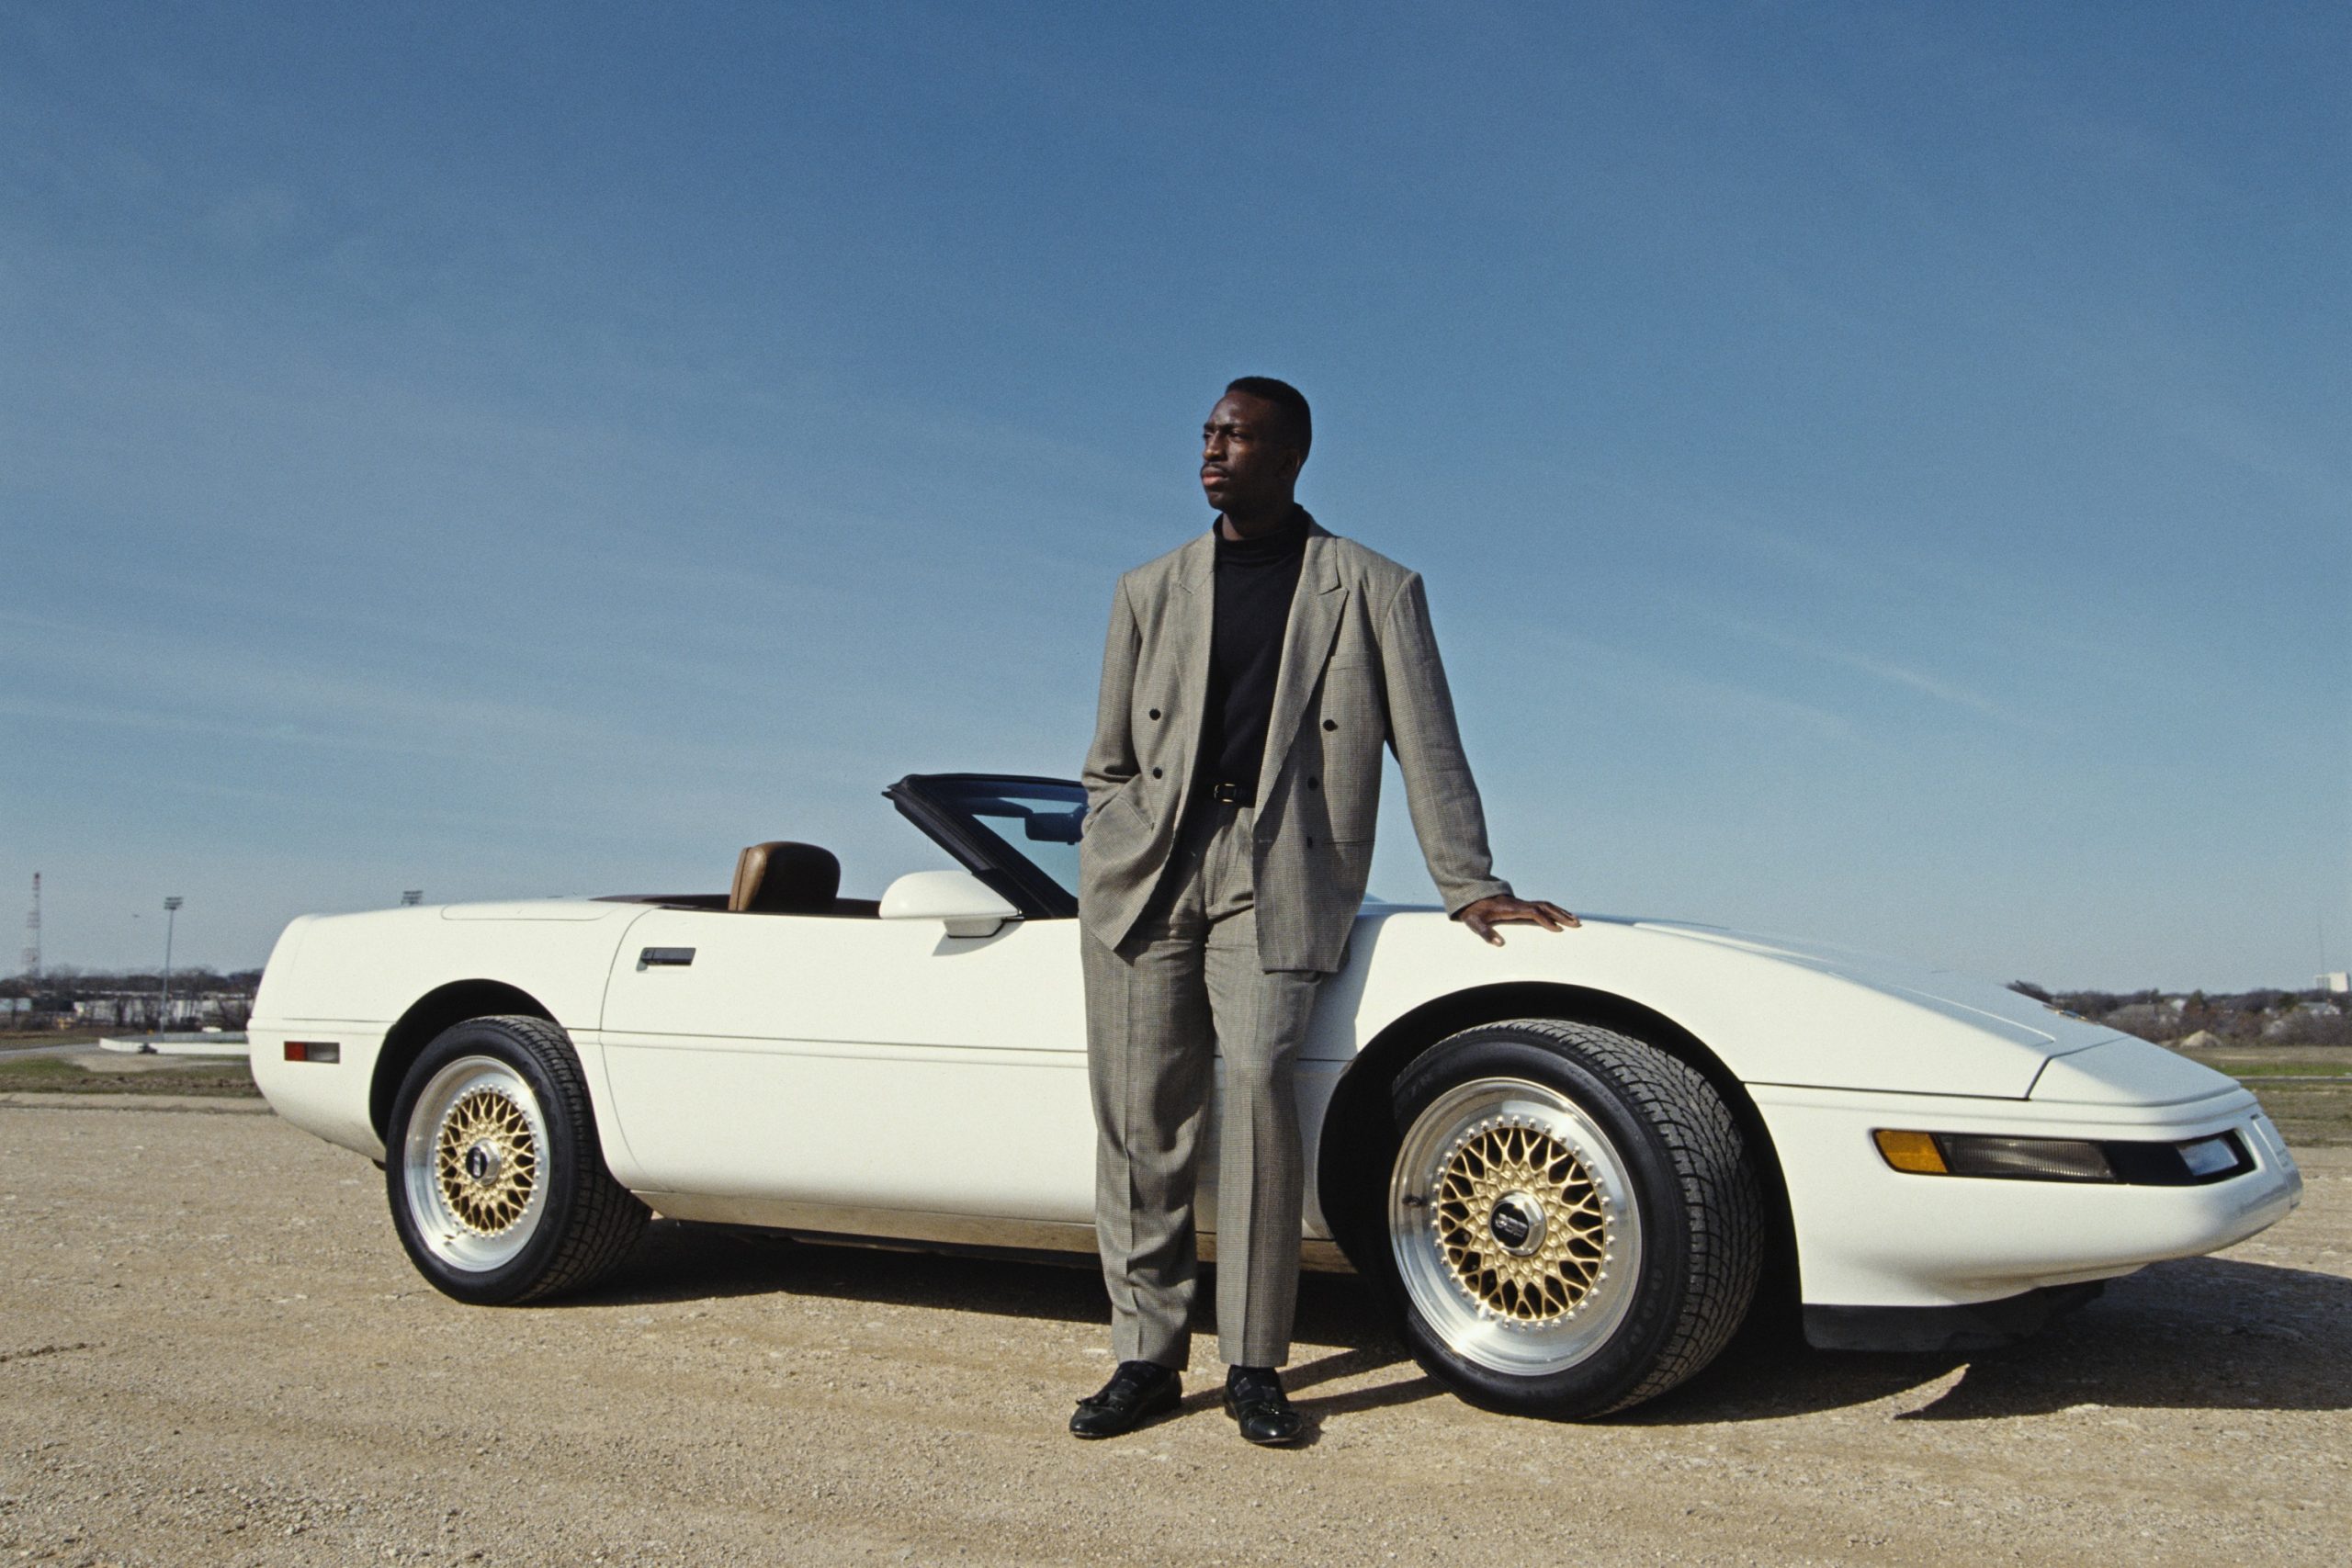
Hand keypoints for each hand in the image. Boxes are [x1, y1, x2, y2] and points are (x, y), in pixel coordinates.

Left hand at [1456, 895, 1578, 946]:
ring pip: (1546, 905)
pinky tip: (1562, 917)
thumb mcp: (1475, 923)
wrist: (1472, 896)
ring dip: (1561, 912)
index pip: (1533, 912)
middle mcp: (1520, 904)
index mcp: (1511, 908)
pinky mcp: (1522, 905)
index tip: (1558, 929)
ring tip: (1576, 921)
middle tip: (1576, 924)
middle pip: (1545, 906)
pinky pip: (1542, 906)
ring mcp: (1522, 904)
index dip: (1546, 920)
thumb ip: (1485, 933)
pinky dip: (1554, 910)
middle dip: (1561, 915)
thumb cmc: (1474, 912)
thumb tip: (1500, 944)